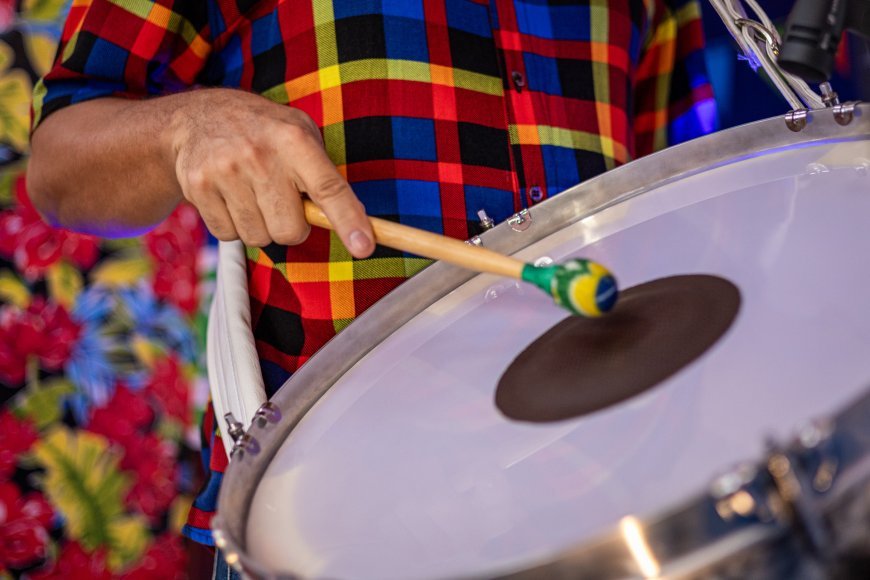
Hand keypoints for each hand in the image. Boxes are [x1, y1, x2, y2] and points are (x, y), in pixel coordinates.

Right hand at [169, 88, 373, 256]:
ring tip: (250, 194)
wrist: (196, 118)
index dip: (349, 220)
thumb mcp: (299, 132)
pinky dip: (233, 225)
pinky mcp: (199, 187)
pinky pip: (229, 235)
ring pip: (259, 238)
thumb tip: (351, 221)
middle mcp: (260, 154)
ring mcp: (226, 171)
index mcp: (294, 139)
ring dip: (260, 226)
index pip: (328, 188)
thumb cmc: (262, 131)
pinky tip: (229, 197)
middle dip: (290, 226)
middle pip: (290, 230)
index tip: (364, 247)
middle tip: (279, 201)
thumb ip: (324, 174)